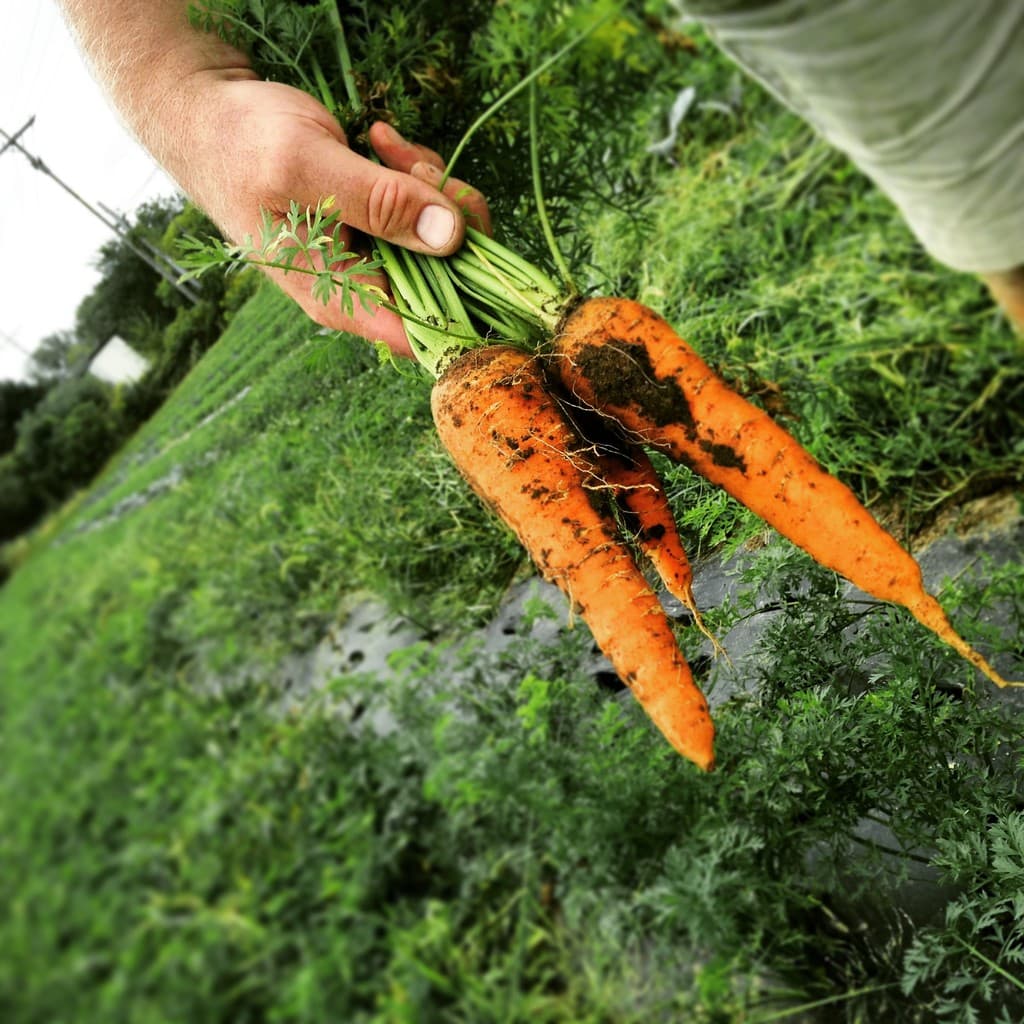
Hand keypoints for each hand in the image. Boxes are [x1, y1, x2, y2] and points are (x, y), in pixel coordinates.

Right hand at [172, 72, 490, 355]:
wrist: (209, 114)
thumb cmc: (241, 145)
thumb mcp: (308, 166)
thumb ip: (379, 202)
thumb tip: (451, 237)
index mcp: (343, 297)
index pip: (428, 333)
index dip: (467, 299)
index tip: (467, 237)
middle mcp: (364, 286)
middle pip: (449, 281)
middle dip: (448, 217)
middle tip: (412, 167)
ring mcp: (373, 254)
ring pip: (444, 238)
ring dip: (429, 184)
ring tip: (384, 145)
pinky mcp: (378, 222)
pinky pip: (425, 207)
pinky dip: (415, 172)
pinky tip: (379, 141)